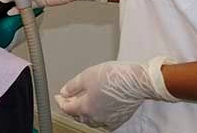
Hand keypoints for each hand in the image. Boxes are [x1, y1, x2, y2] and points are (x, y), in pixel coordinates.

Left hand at [56, 57, 177, 129]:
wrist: (138, 82)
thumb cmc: (115, 77)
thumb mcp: (87, 75)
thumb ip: (73, 86)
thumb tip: (64, 91)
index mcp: (86, 108)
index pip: (67, 108)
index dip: (60, 101)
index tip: (58, 96)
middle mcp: (96, 117)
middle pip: (78, 115)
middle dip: (71, 107)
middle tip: (68, 98)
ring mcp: (108, 120)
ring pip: (90, 120)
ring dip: (84, 112)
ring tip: (82, 103)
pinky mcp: (118, 119)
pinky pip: (103, 121)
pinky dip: (97, 116)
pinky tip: (97, 109)